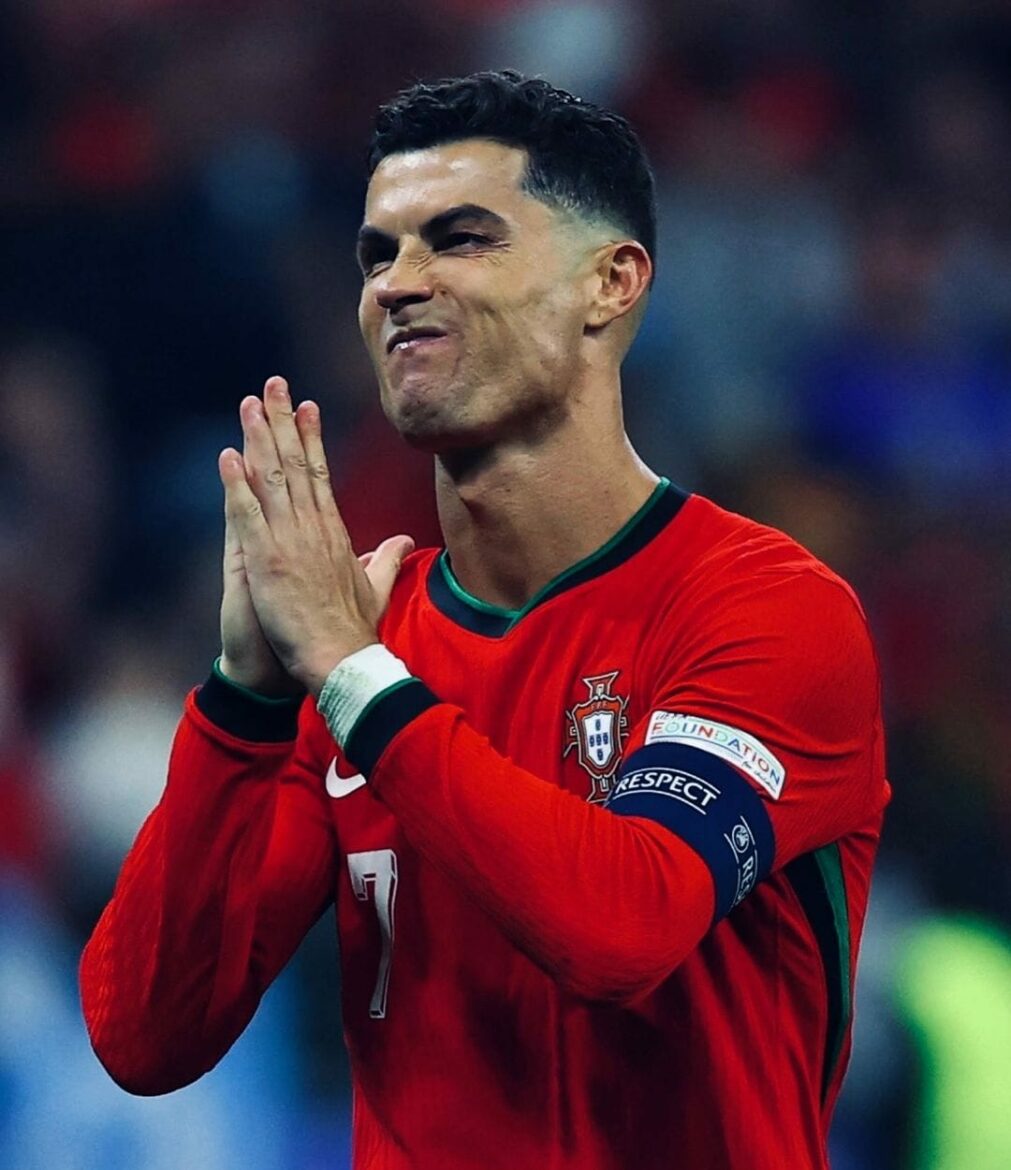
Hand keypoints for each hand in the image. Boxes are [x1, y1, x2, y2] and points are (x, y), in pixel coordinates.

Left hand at [219, 376, 413, 695]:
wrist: (341, 660)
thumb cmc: (355, 630)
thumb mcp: (375, 587)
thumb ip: (387, 559)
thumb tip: (404, 541)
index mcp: (334, 532)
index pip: (320, 474)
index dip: (311, 437)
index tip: (305, 406)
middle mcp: (312, 528)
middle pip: (297, 463)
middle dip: (283, 420)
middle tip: (274, 384)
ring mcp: (289, 541)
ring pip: (273, 479)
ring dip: (259, 439)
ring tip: (249, 403)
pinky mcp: (266, 560)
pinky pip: (248, 514)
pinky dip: (236, 485)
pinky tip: (228, 456)